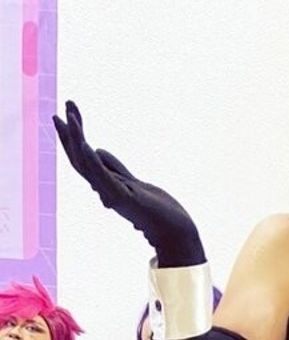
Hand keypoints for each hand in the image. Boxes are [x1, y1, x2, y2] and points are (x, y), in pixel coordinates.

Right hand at [53, 101, 205, 266]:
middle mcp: (104, 189)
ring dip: (78, 141)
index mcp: (105, 184)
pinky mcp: (124, 199)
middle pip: (79, 159)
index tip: (70, 110)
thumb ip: (115, 168)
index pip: (82, 157)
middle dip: (70, 134)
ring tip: (72, 119)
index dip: (73, 134)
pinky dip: (94, 163)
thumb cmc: (156, 211)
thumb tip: (97, 149)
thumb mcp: (133, 181)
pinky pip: (105, 179)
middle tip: (62, 107)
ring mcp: (112, 195)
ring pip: (87, 166)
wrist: (175, 233)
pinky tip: (86, 146)